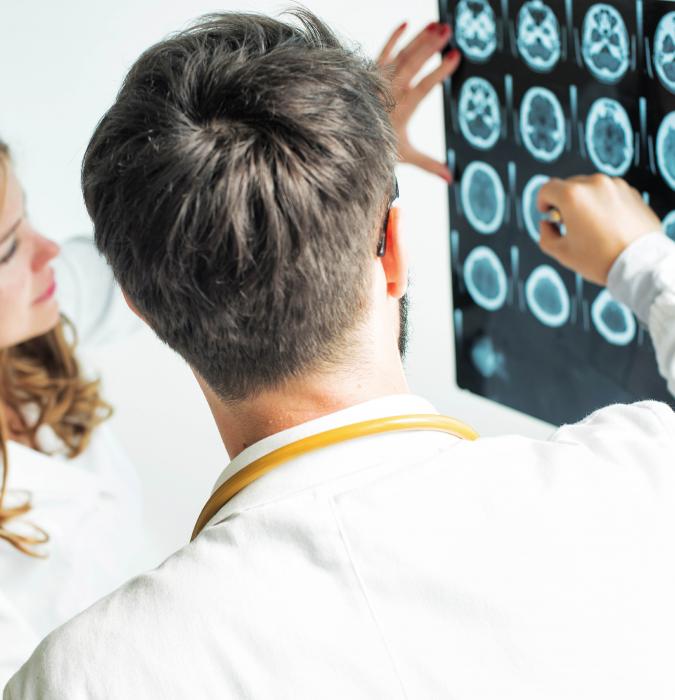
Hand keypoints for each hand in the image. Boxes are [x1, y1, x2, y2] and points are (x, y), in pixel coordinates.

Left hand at [378, 22, 460, 182]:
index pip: (425, 87)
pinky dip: (392, 37)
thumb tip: (452, 179)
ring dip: (419, 38)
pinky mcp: (372, 75)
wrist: (351, 142)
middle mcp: (391, 92)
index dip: (439, 71)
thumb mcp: (407, 157)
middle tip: (447, 30)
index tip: (455, 56)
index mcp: (403, 109)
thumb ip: (431, 165)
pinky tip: (406, 22)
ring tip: (437, 24)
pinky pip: (382, 52)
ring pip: (401, 55)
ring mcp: (380, 82)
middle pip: (412, 64)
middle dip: (430, 46)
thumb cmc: (383, 148)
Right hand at [537, 174, 662, 285]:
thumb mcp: (562, 252)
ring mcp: (615, 186)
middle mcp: (594, 184)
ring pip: (590, 189)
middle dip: (564, 203)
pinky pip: (608, 193)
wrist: (639, 263)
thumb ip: (545, 235)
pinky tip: (607, 225)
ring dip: (584, 202)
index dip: (542, 202)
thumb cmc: (601, 259)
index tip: (547, 213)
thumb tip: (546, 224)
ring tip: (591, 226)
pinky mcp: (631, 192)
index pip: (547, 189)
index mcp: (573, 196)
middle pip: (568, 186)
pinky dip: (603, 204)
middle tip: (569, 225)